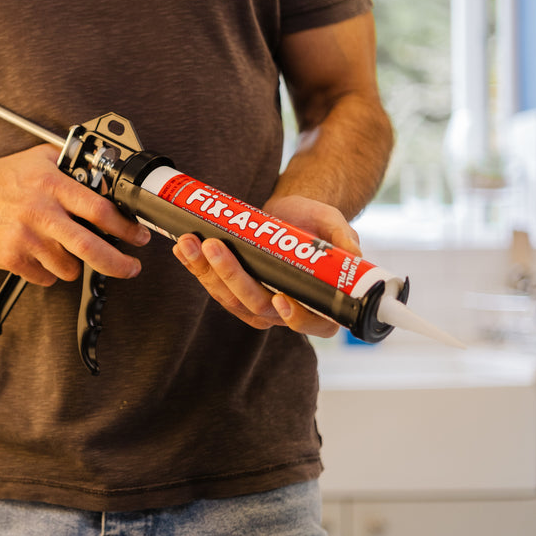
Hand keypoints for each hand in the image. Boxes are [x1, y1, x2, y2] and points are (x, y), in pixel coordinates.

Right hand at [0, 144, 150, 285]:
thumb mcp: (38, 159)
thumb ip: (71, 167)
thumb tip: (108, 178)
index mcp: (51, 184)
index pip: (99, 209)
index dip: (126, 227)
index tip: (139, 236)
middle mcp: (39, 211)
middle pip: (91, 248)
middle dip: (119, 264)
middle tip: (131, 268)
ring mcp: (24, 238)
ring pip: (69, 268)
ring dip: (74, 264)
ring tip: (62, 249)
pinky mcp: (10, 258)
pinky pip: (45, 277)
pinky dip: (48, 271)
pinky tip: (38, 253)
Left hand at [171, 194, 361, 336]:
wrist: (291, 213)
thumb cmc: (315, 224)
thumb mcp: (334, 225)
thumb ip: (344, 240)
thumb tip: (352, 256)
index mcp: (319, 303)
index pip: (313, 322)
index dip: (297, 317)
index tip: (281, 300)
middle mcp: (286, 310)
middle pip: (258, 306)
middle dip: (233, 277)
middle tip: (216, 247)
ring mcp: (256, 302)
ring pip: (229, 297)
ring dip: (206, 271)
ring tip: (191, 242)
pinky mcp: (232, 290)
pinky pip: (212, 285)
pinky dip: (195, 266)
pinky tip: (183, 248)